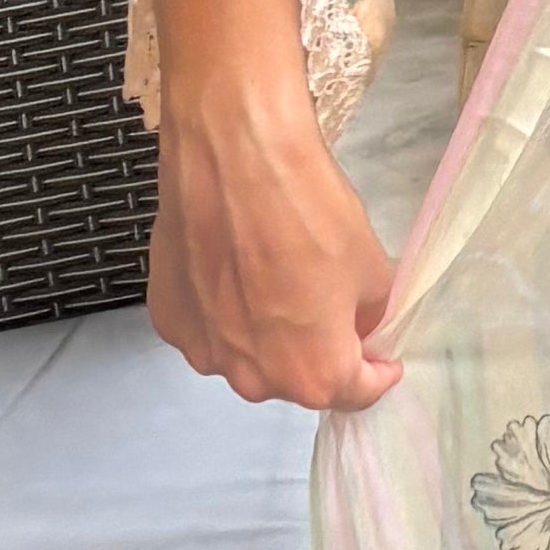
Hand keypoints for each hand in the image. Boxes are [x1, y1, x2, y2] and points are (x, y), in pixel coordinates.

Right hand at [147, 0, 401, 408]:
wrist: (234, 155)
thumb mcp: (371, 266)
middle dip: (318, 355)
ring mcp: (202, 349)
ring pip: (245, 357)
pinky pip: (206, 328)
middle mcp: (251, 378)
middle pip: (295, 380)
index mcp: (312, 375)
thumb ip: (367, 314)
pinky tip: (231, 270)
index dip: (374, 374)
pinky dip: (222, 312)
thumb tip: (359, 325)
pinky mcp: (166, 316)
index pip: (353, 394)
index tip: (382, 358)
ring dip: (266, 337)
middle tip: (329, 311)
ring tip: (274, 283)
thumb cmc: (310, 210)